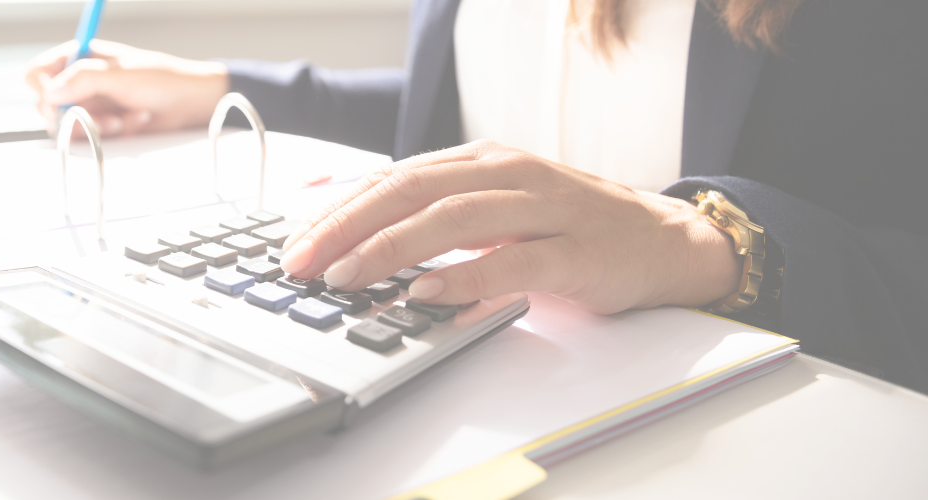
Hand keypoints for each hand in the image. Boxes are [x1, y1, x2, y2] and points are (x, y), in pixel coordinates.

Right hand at [25, 40, 229, 136]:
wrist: (190, 103)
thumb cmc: (162, 79)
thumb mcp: (121, 75)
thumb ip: (85, 80)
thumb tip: (51, 93)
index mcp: (79, 57)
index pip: (38, 73)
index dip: (43, 90)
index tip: (59, 101)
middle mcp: (79, 80)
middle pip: (48, 105)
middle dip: (76, 113)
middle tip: (102, 114)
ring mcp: (89, 104)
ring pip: (68, 125)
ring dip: (97, 125)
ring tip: (125, 117)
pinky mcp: (100, 125)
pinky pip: (89, 137)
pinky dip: (110, 133)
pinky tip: (132, 122)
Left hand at [278, 140, 742, 313]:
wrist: (662, 240)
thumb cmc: (566, 226)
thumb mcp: (492, 206)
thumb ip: (430, 210)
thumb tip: (345, 216)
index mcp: (481, 161)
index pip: (393, 177)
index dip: (339, 210)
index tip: (294, 244)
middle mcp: (508, 175)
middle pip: (413, 190)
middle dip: (349, 226)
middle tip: (304, 262)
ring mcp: (544, 211)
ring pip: (454, 219)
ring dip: (392, 248)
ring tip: (348, 276)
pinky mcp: (576, 253)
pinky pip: (513, 264)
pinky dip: (464, 279)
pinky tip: (427, 294)